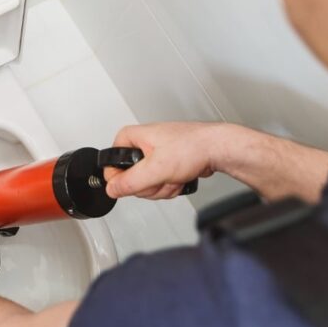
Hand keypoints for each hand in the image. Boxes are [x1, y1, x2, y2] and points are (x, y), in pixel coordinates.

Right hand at [105, 122, 241, 199]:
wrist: (217, 149)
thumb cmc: (192, 147)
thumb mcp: (155, 168)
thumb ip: (130, 182)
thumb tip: (112, 189)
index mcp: (131, 137)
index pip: (111, 164)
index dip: (121, 178)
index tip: (135, 182)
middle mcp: (141, 144)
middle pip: (129, 179)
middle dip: (149, 185)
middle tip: (161, 177)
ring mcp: (154, 156)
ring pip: (145, 184)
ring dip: (162, 187)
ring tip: (174, 175)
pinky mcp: (165, 165)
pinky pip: (158, 184)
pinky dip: (170, 186)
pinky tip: (179, 178)